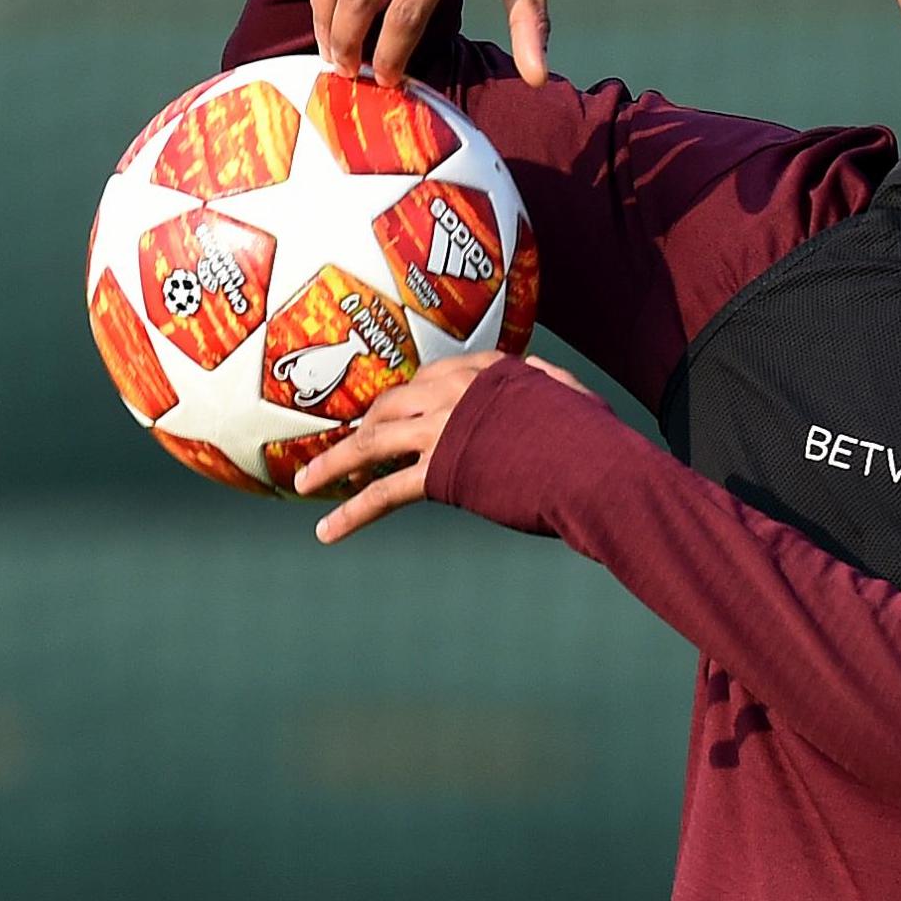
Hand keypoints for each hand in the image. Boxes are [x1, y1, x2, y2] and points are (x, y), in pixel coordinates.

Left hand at [294, 354, 604, 541]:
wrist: (596, 468)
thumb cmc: (596, 440)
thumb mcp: (571, 396)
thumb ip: (546, 384)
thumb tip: (542, 379)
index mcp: (486, 370)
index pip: (429, 380)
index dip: (405, 400)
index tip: (391, 413)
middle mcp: (454, 391)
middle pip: (391, 406)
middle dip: (364, 429)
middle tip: (344, 452)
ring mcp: (442, 429)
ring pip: (372, 442)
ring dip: (332, 463)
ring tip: (304, 483)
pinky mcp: (439, 471)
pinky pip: (383, 492)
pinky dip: (351, 512)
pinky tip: (328, 530)